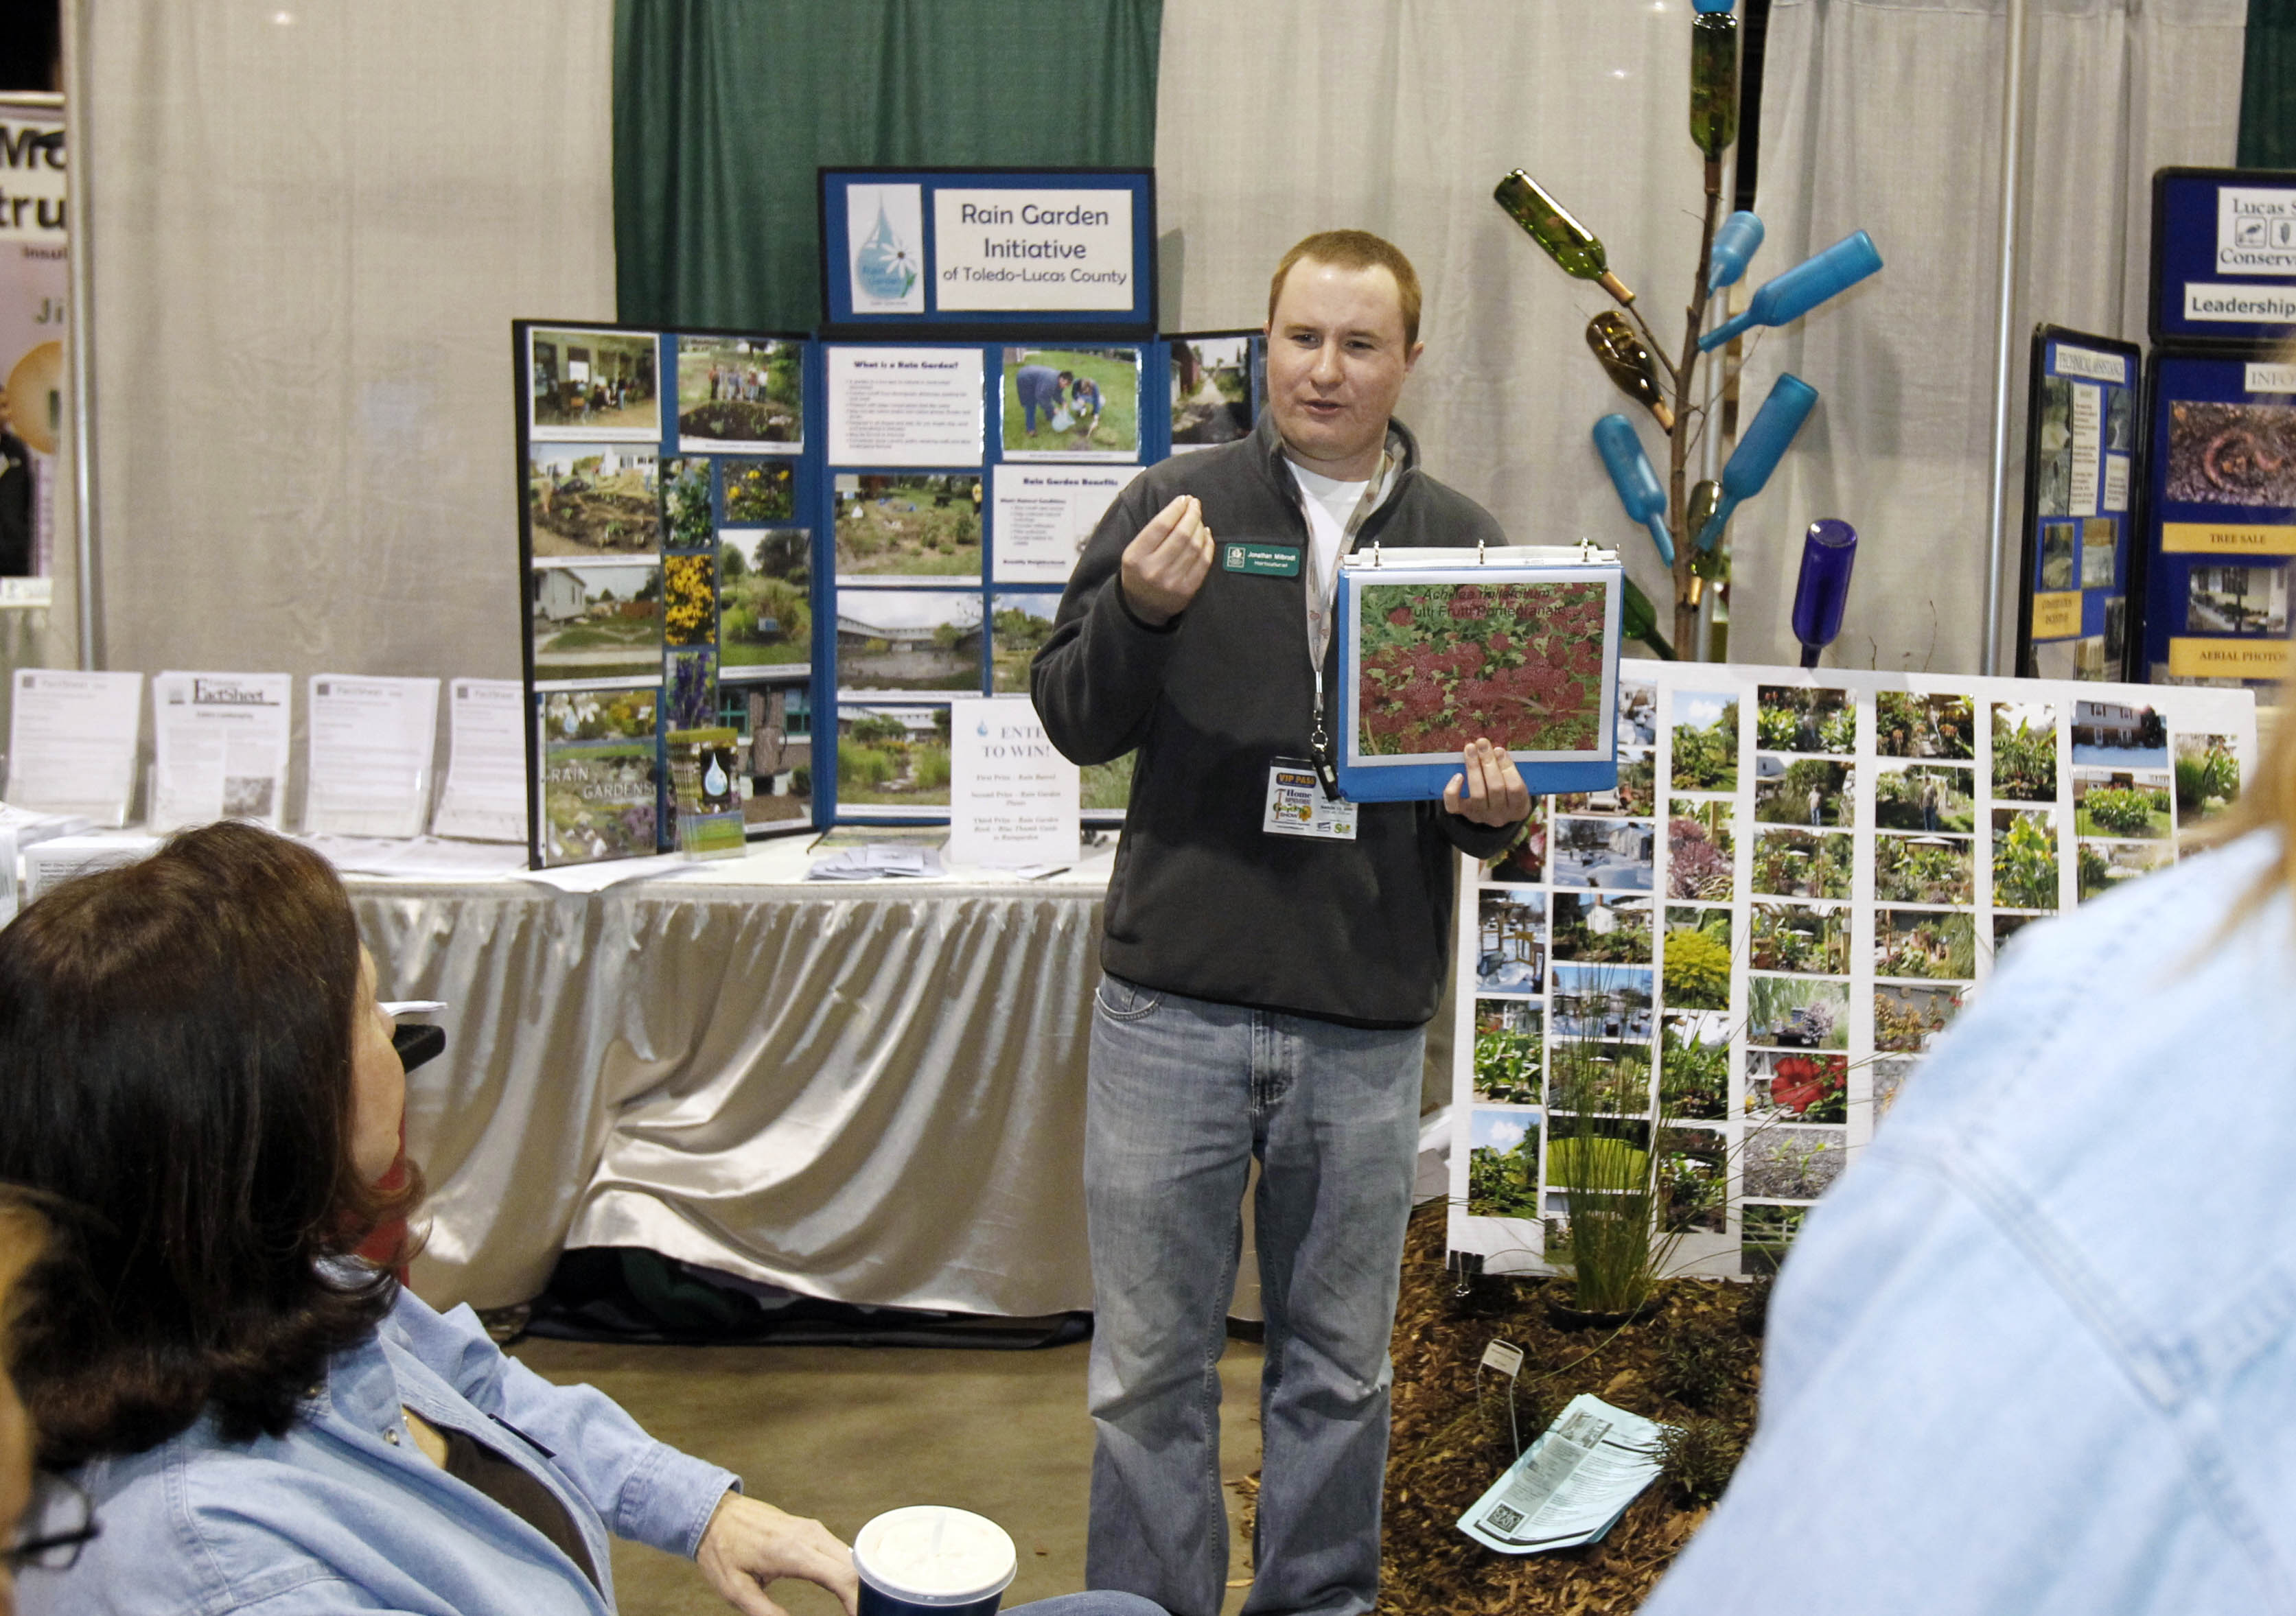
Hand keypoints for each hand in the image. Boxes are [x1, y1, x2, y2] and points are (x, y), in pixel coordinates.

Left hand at [695, 1492, 858, 1615]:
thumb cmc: (722, 1551)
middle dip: (865, 1593)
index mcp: (792, 1552)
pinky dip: (849, 1571)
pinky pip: (840, 1550)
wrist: (714, 1512)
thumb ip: (765, 1612)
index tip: (865, 1615)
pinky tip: (849, 1588)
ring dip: (859, 1582)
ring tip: (860, 1607)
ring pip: (851, 1557)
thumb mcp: (735, 1589)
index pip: (841, 1576)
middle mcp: (809, 1536)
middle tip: (869, 1612)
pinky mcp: (811, 1529)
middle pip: (854, 1566)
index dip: (858, 1601)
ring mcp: (812, 1529)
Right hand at [1118, 494, 1213, 624]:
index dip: (1175, 509)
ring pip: (1195, 546)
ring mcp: (1172, 582)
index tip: (1184, 499)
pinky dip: (1208, 544)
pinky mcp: (1187, 590)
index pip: (1160, 525)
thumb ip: (1152, 532)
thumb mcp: (1133, 552)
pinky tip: (1206, 534)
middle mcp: (1154, 570)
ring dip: (1200, 527)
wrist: (1142, 608)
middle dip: (1192, 514)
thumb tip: (1181, 507)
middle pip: (1181, 534)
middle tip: (1195, 505)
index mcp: (1136, 557)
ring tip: (1199, 518)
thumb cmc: (1139, 572)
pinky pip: (1204, 562)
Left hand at [1444, 739, 1529, 826]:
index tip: (1499, 749)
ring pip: (1477, 794)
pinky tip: (1457, 775)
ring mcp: (1481, 815)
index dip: (1507, 768)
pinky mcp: (1464, 814)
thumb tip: (1495, 749)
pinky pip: (1454, 806)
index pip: (1515, 788)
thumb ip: (1509, 770)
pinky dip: (1453, 790)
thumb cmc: (1508, 793)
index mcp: (1518, 807)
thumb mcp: (1516, 784)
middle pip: (1495, 788)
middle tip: (1482, 743)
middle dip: (1488, 762)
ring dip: (1473, 768)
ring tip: (1470, 749)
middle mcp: (1500, 815)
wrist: (1497, 815)